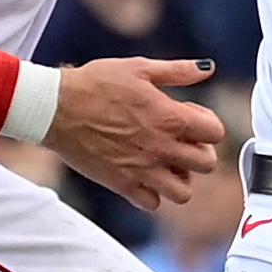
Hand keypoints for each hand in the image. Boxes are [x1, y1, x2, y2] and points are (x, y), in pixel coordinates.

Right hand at [47, 57, 223, 208]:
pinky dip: (152, 193)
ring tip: (165, 163)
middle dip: (199, 152)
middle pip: (207, 164)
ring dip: (179, 178)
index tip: (188, 117)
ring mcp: (142, 170)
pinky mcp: (122, 185)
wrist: (55, 108)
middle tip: (180, 142)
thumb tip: (207, 69)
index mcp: (170, 118)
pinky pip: (152, 203)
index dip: (206, 124)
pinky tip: (142, 174)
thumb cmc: (96, 83)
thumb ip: (178, 71)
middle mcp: (161, 148)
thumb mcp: (140, 68)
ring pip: (184, 192)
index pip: (216, 133)